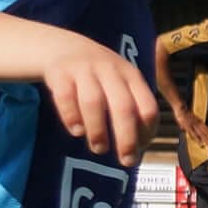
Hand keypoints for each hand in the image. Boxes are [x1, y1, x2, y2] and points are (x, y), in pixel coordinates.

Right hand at [45, 41, 158, 165]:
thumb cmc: (99, 77)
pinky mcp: (59, 73)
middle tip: (126, 160)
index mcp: (131, 76)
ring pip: (93, 102)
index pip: (147, 106)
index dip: (147, 132)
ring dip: (98, 130)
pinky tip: (77, 131)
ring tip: (99, 148)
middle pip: (123, 106)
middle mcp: (110, 70)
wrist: (63, 46)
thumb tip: (138, 150)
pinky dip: (71, 117)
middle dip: (127, 137)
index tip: (140, 150)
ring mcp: (84, 70)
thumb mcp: (121, 85)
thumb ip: (132, 111)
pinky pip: (65, 97)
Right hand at [180, 112, 207, 154]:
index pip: (206, 128)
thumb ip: (195, 122)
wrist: (181, 108)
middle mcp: (197, 123)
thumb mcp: (192, 117)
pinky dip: (197, 138)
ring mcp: (193, 125)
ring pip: (201, 133)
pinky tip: (200, 142)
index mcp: (199, 120)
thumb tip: (197, 127)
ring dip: (205, 139)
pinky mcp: (188, 127)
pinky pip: (193, 134)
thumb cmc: (185, 112)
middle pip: (205, 132)